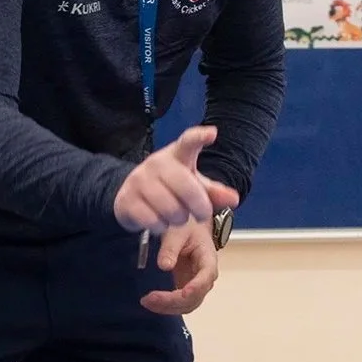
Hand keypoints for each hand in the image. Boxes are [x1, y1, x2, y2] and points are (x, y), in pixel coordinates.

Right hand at [113, 126, 238, 234]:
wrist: (131, 196)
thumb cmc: (170, 187)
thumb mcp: (193, 186)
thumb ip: (214, 192)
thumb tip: (234, 199)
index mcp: (177, 154)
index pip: (188, 142)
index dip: (199, 137)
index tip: (211, 134)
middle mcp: (157, 162)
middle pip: (187, 187)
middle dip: (199, 208)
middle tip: (201, 215)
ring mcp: (139, 180)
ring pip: (170, 208)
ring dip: (179, 220)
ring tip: (178, 217)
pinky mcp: (126, 199)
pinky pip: (152, 220)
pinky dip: (161, 227)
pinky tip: (160, 222)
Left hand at [140, 219, 218, 315]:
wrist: (189, 228)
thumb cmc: (186, 227)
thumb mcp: (178, 231)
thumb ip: (171, 247)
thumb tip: (164, 266)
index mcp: (208, 259)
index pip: (206, 277)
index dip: (196, 287)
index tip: (183, 293)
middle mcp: (205, 277)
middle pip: (195, 297)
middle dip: (173, 301)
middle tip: (150, 298)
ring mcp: (196, 285)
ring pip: (187, 305)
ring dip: (168, 307)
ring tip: (146, 301)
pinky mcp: (185, 288)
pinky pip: (178, 303)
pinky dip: (165, 306)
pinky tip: (150, 302)